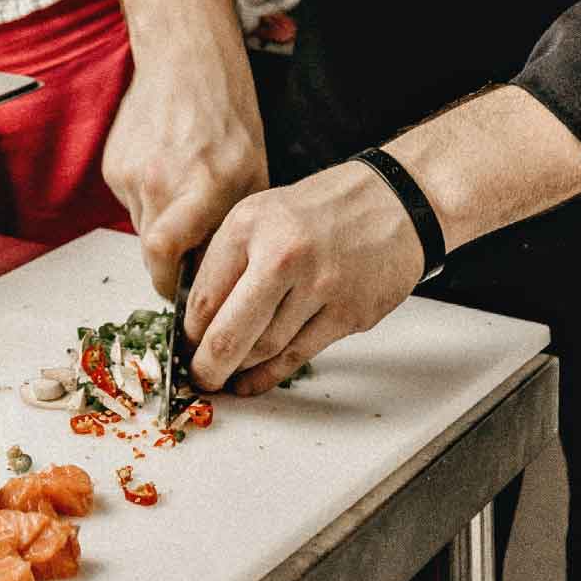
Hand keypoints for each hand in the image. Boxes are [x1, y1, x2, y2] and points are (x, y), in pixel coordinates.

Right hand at [103, 43, 267, 296]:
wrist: (187, 62)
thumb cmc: (228, 114)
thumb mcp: (252, 174)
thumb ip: (231, 227)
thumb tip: (216, 276)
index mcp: (203, 186)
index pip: (164, 258)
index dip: (170, 285)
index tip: (182, 293)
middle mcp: (161, 181)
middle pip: (152, 252)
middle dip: (170, 260)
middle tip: (191, 248)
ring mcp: (131, 173)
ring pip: (141, 228)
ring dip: (162, 226)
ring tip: (185, 193)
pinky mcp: (113, 165)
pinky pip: (130, 203)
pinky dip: (149, 200)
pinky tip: (167, 171)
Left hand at [184, 161, 425, 394]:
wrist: (396, 200)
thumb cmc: (325, 210)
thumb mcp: (264, 214)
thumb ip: (230, 260)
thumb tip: (199, 320)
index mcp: (249, 226)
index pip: (202, 296)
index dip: (188, 333)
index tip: (184, 347)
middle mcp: (281, 255)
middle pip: (228, 333)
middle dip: (206, 367)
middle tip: (198, 379)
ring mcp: (319, 286)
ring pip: (263, 348)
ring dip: (240, 370)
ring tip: (226, 378)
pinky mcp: (348, 312)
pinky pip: (298, 355)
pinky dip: (271, 375)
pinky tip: (254, 380)